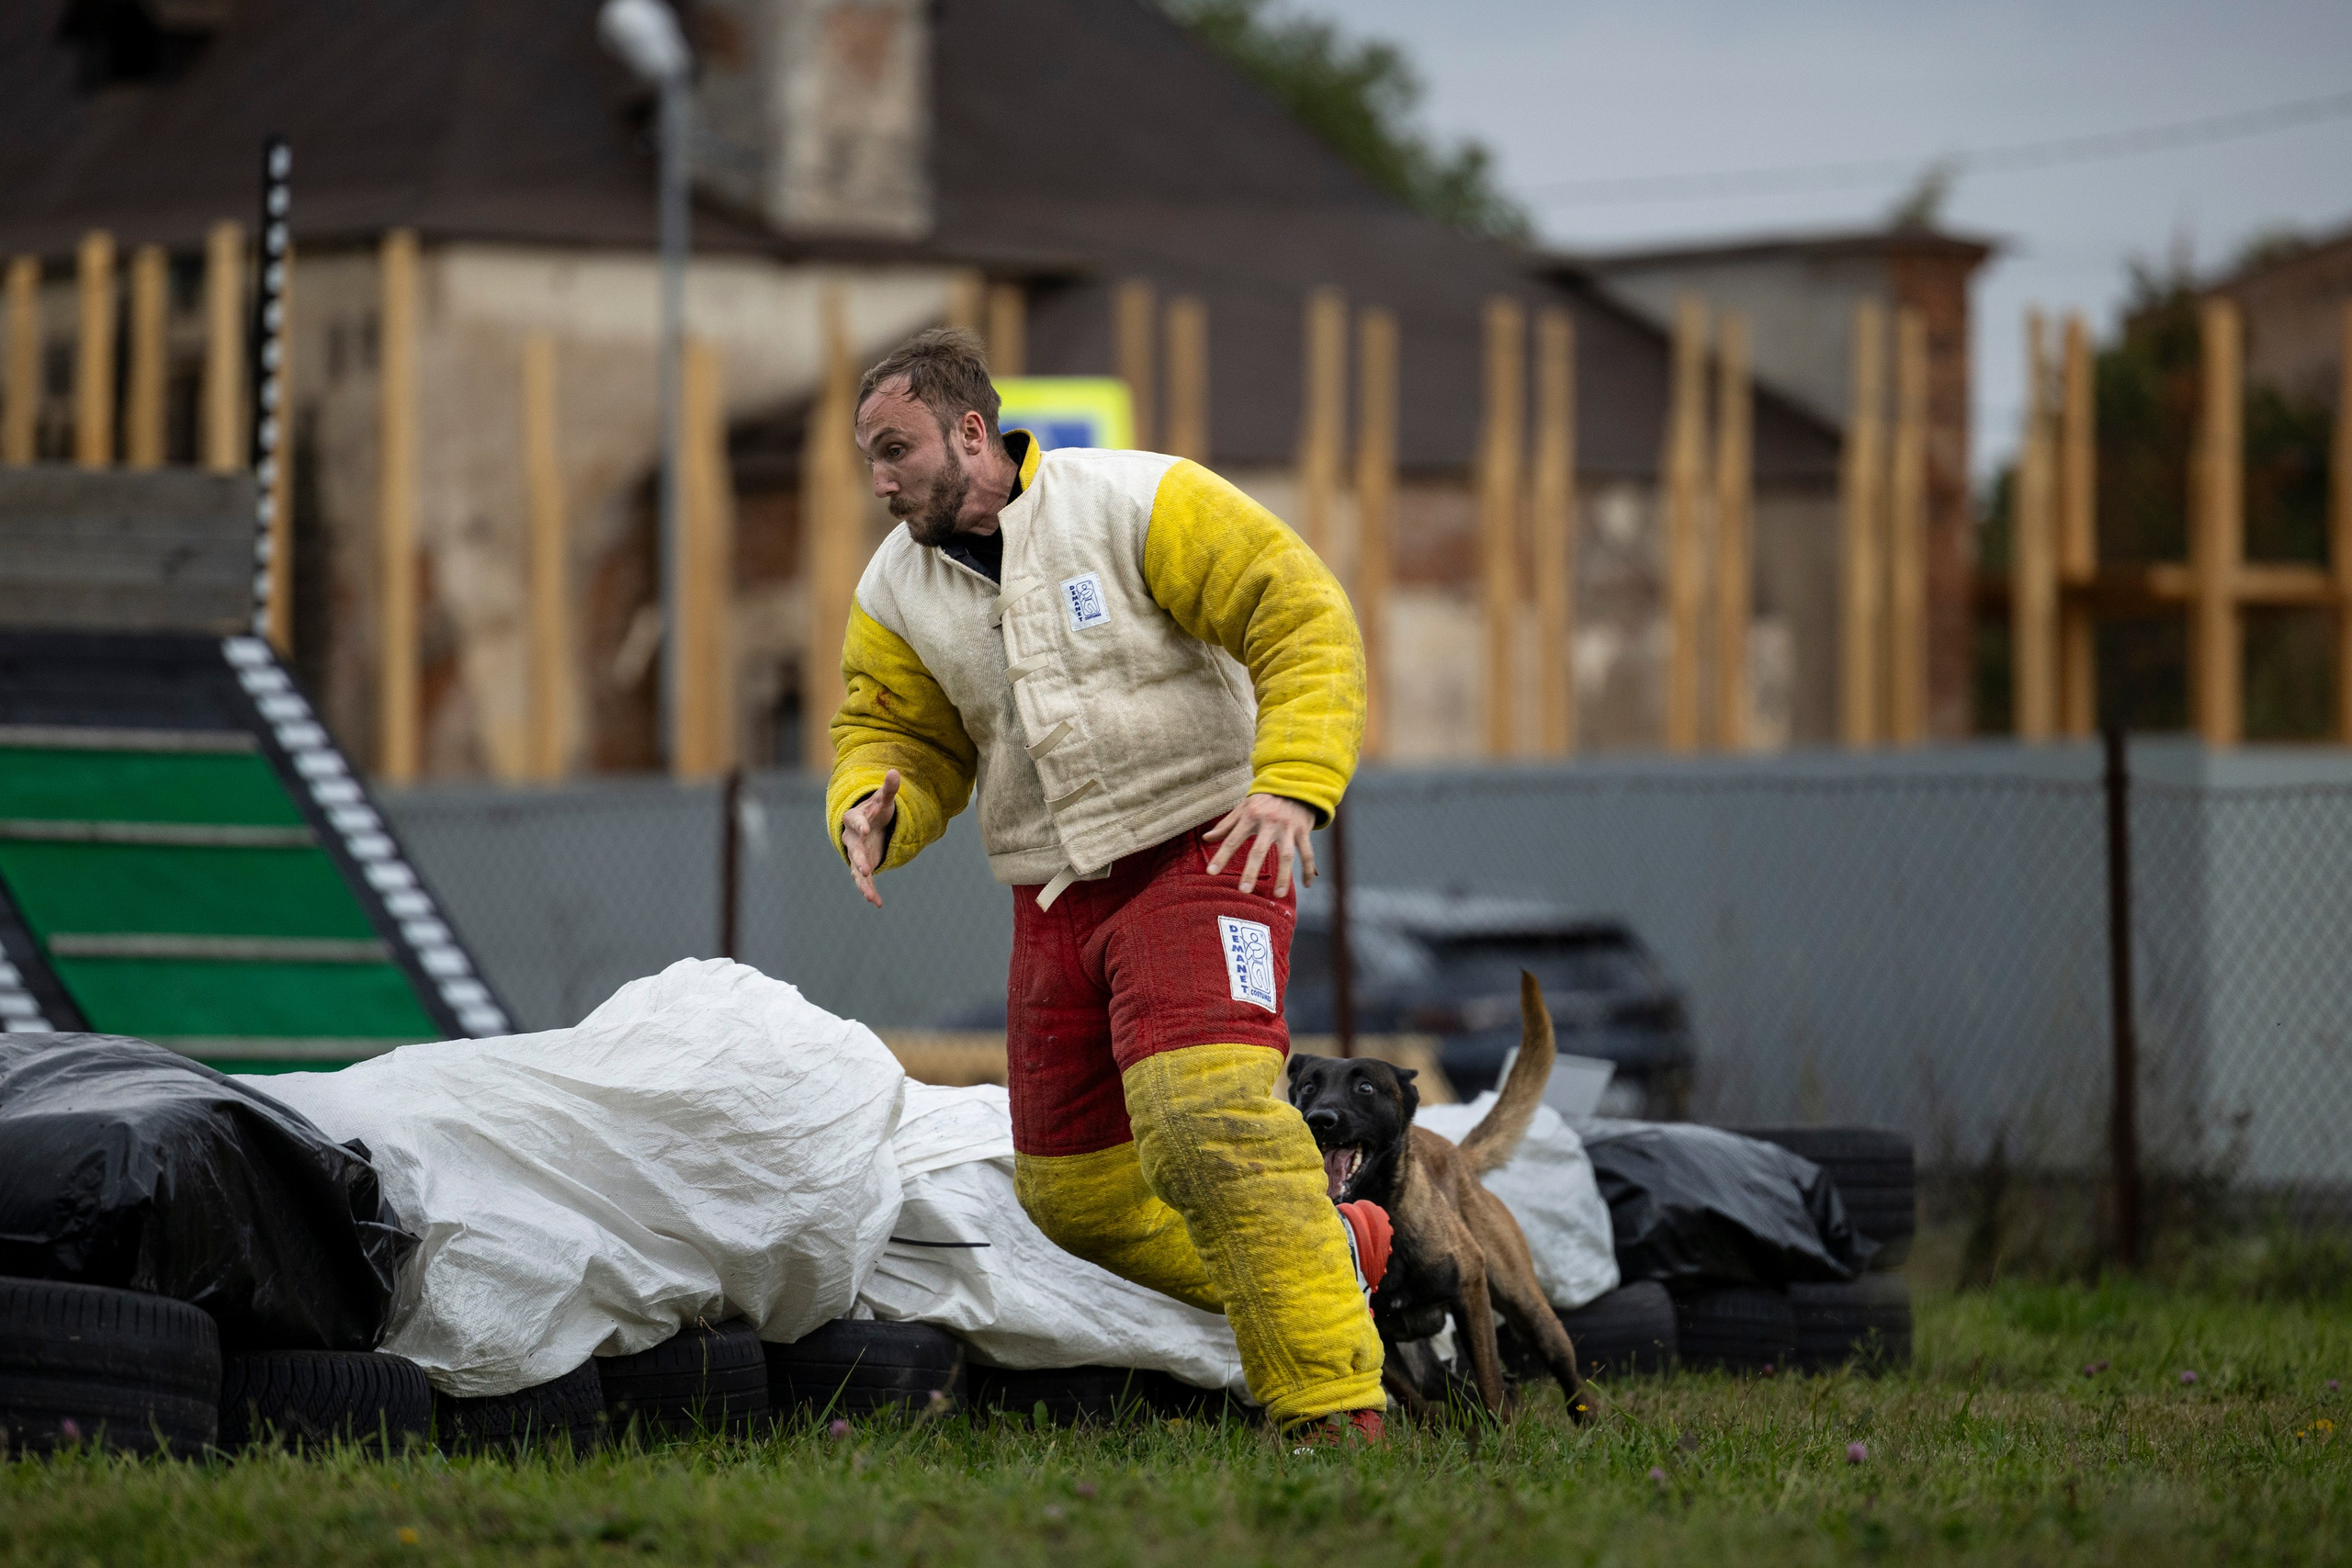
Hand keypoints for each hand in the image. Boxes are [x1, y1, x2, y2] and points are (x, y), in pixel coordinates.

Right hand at [842, 769, 900, 908]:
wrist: (869, 825)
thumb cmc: (876, 810)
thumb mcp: (883, 800)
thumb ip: (888, 789)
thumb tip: (894, 772)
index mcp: (854, 819)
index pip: (854, 820)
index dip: (859, 824)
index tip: (865, 829)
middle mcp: (851, 838)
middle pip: (853, 849)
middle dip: (859, 859)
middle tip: (866, 869)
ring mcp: (856, 854)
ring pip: (856, 870)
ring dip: (863, 882)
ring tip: (870, 896)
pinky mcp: (862, 866)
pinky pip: (864, 880)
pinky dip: (870, 891)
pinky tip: (877, 903)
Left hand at [1203, 793, 1317, 896]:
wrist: (1295, 783)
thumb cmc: (1264, 799)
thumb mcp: (1243, 807)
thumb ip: (1225, 825)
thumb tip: (1206, 838)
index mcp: (1251, 816)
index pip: (1232, 839)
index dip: (1221, 856)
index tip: (1211, 872)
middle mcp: (1269, 822)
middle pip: (1259, 850)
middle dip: (1251, 871)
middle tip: (1244, 891)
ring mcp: (1288, 827)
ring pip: (1286, 856)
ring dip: (1284, 877)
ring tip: (1278, 895)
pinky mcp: (1304, 830)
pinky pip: (1308, 853)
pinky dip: (1309, 869)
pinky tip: (1307, 885)